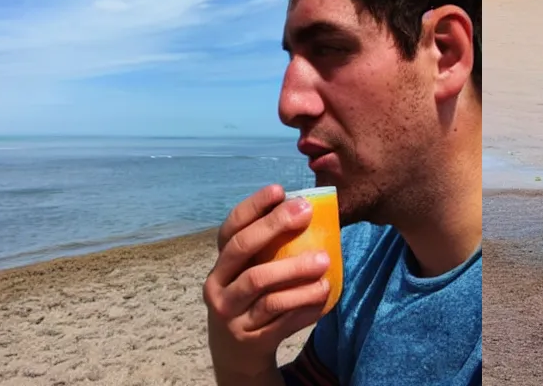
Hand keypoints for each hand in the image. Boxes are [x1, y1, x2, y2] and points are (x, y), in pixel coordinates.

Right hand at [203, 185, 331, 379]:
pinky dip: (303, 304)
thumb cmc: (253, 297)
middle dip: (274, 225)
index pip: (232, 226)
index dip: (254, 205)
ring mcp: (229, 312)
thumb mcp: (252, 270)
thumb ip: (271, 246)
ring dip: (295, 269)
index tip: (280, 189)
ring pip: (260, 283)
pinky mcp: (247, 338)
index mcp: (221, 261)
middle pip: (242, 247)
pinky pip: (278, 316)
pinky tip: (323, 294)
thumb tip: (311, 208)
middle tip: (306, 213)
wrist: (238, 352)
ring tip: (325, 261)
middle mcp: (217, 284)